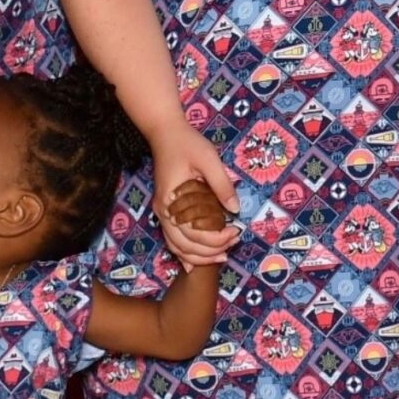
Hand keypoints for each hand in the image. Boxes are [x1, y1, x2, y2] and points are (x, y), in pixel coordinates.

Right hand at [151, 125, 239, 267]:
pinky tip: (195, 264)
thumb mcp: (209, 160)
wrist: (166, 133)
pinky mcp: (165, 211)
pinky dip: (183, 253)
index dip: (216, 238)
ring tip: (221, 256)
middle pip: (184, 245)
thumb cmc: (188, 144)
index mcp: (172, 200)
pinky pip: (172, 239)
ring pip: (176, 247)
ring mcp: (162, 212)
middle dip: (210, 250)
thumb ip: (222, 185)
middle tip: (233, 243)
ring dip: (198, 256)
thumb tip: (235, 210)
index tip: (236, 231)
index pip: (194, 232)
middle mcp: (164, 211)